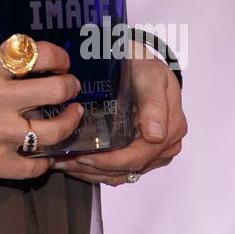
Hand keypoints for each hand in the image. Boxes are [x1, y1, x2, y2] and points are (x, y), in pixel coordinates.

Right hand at [0, 26, 84, 180]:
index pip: (39, 54)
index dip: (58, 56)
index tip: (60, 61)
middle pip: (56, 91)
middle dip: (70, 86)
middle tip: (69, 86)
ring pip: (53, 131)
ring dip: (69, 122)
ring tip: (71, 115)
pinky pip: (33, 168)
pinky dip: (45, 161)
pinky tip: (46, 153)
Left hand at [52, 43, 186, 185]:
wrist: (140, 60)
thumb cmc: (144, 65)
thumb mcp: (150, 76)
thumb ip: (154, 104)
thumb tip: (155, 136)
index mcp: (170, 130)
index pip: (138, 157)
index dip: (110, 162)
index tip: (84, 157)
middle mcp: (164, 146)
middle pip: (128, 169)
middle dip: (95, 168)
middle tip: (64, 161)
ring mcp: (152, 151)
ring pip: (121, 173)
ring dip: (92, 172)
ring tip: (64, 163)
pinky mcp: (139, 152)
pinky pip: (118, 170)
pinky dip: (96, 170)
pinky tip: (75, 164)